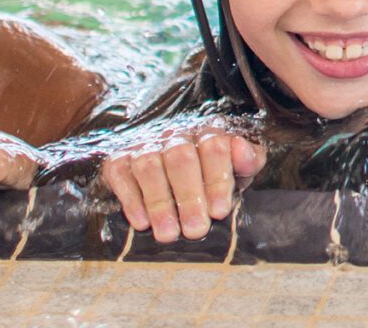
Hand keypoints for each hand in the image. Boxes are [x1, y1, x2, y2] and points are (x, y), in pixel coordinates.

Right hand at [101, 124, 264, 242]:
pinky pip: (121, 174)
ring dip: (159, 202)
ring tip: (169, 234)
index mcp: (207, 135)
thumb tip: (244, 153)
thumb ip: (248, 161)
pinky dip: (131, 199)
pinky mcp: (119, 159)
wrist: (166, 168)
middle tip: (196, 230)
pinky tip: (141, 223)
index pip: (215, 147)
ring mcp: (145, 146)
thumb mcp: (236, 169)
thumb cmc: (209, 174)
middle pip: (180, 158)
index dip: (217, 179)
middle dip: (189, 197)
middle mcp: (175, 136)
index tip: (220, 211)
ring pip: (149, 166)